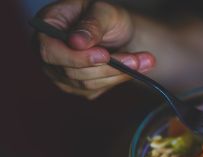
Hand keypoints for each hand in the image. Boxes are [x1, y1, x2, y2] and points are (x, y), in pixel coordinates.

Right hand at [36, 0, 155, 98]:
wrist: (117, 31)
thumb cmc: (105, 16)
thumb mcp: (103, 12)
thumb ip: (91, 25)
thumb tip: (77, 42)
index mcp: (46, 28)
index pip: (50, 51)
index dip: (76, 57)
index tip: (105, 55)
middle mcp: (48, 54)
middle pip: (72, 71)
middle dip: (108, 67)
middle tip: (137, 59)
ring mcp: (61, 73)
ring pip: (88, 83)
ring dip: (120, 73)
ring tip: (146, 60)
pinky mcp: (78, 87)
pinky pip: (98, 89)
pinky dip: (120, 79)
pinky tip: (137, 67)